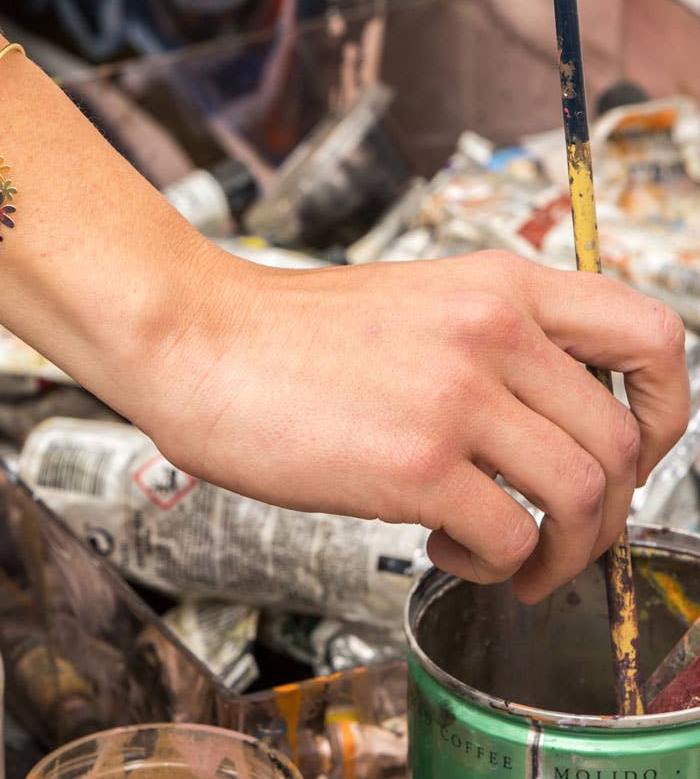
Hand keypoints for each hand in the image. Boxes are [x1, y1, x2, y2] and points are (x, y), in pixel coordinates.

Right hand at [146, 247, 688, 603]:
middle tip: (563, 534)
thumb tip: (544, 418)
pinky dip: (497, 564)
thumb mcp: (414, 304)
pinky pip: (511, 540)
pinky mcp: (415, 465)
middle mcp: (492, 334)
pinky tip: (448, 545)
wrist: (198, 340)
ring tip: (515, 558)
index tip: (633, 451)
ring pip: (585, 498)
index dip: (665, 408)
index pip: (650, 334)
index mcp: (498, 286)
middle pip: (622, 443)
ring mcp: (457, 398)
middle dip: (608, 512)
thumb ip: (491, 345)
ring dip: (564, 551)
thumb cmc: (288, 332)